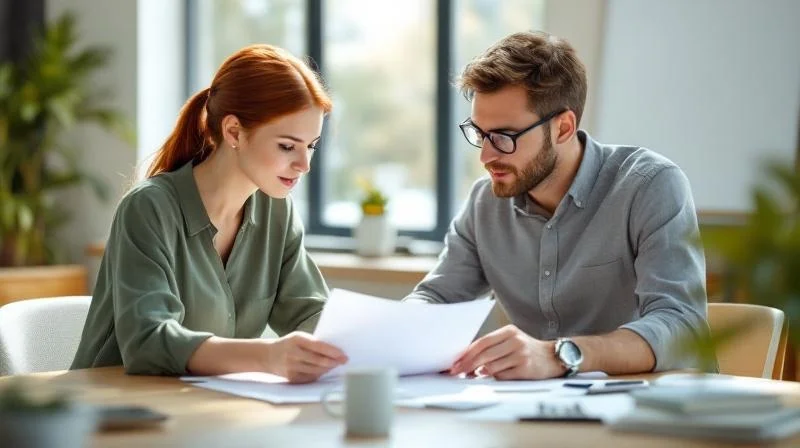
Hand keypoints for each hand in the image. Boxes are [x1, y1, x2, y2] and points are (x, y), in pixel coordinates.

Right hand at [265, 332, 347, 382]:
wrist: (267, 355)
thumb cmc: (288, 344)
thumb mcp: (298, 337)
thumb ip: (313, 343)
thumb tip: (333, 351)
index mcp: (296, 340)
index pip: (318, 346)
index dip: (332, 351)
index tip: (343, 354)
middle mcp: (293, 353)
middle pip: (318, 360)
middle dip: (333, 361)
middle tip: (343, 361)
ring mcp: (291, 367)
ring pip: (315, 370)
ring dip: (328, 368)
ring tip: (335, 365)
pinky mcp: (291, 377)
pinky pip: (309, 377)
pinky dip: (319, 374)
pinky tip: (324, 370)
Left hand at [449, 325, 565, 379]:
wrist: (553, 356)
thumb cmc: (527, 349)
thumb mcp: (511, 340)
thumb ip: (492, 346)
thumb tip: (468, 358)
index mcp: (509, 331)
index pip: (482, 342)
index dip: (467, 353)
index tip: (456, 361)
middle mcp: (515, 341)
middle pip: (484, 354)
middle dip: (467, 364)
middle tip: (457, 371)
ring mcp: (521, 355)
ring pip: (491, 366)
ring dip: (479, 372)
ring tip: (472, 374)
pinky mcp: (525, 369)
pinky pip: (502, 375)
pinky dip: (494, 377)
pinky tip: (490, 376)